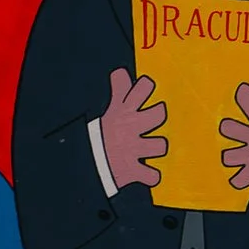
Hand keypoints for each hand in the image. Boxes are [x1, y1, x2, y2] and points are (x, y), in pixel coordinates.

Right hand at [98, 66, 167, 191]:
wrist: (88, 163)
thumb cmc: (104, 135)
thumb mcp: (111, 111)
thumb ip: (120, 91)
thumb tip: (120, 72)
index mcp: (124, 111)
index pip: (142, 88)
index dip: (147, 86)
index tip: (147, 88)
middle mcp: (130, 128)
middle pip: (158, 114)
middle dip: (159, 116)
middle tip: (154, 119)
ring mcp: (132, 149)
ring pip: (160, 145)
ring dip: (158, 147)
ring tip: (151, 147)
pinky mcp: (131, 170)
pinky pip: (151, 175)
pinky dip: (152, 176)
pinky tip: (149, 173)